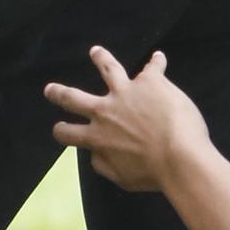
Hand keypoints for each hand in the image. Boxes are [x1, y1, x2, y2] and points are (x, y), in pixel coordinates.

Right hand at [45, 44, 214, 193]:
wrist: (179, 156)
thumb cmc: (152, 173)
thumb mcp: (121, 178)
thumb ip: (103, 165)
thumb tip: (93, 154)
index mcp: (97, 137)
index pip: (68, 133)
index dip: (61, 131)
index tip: (59, 128)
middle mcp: (106, 110)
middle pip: (74, 97)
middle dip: (59, 92)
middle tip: (50, 89)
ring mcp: (127, 92)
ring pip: (108, 69)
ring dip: (101, 59)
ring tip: (96, 52)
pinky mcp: (150, 81)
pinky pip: (153, 66)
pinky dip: (157, 62)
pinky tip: (159, 57)